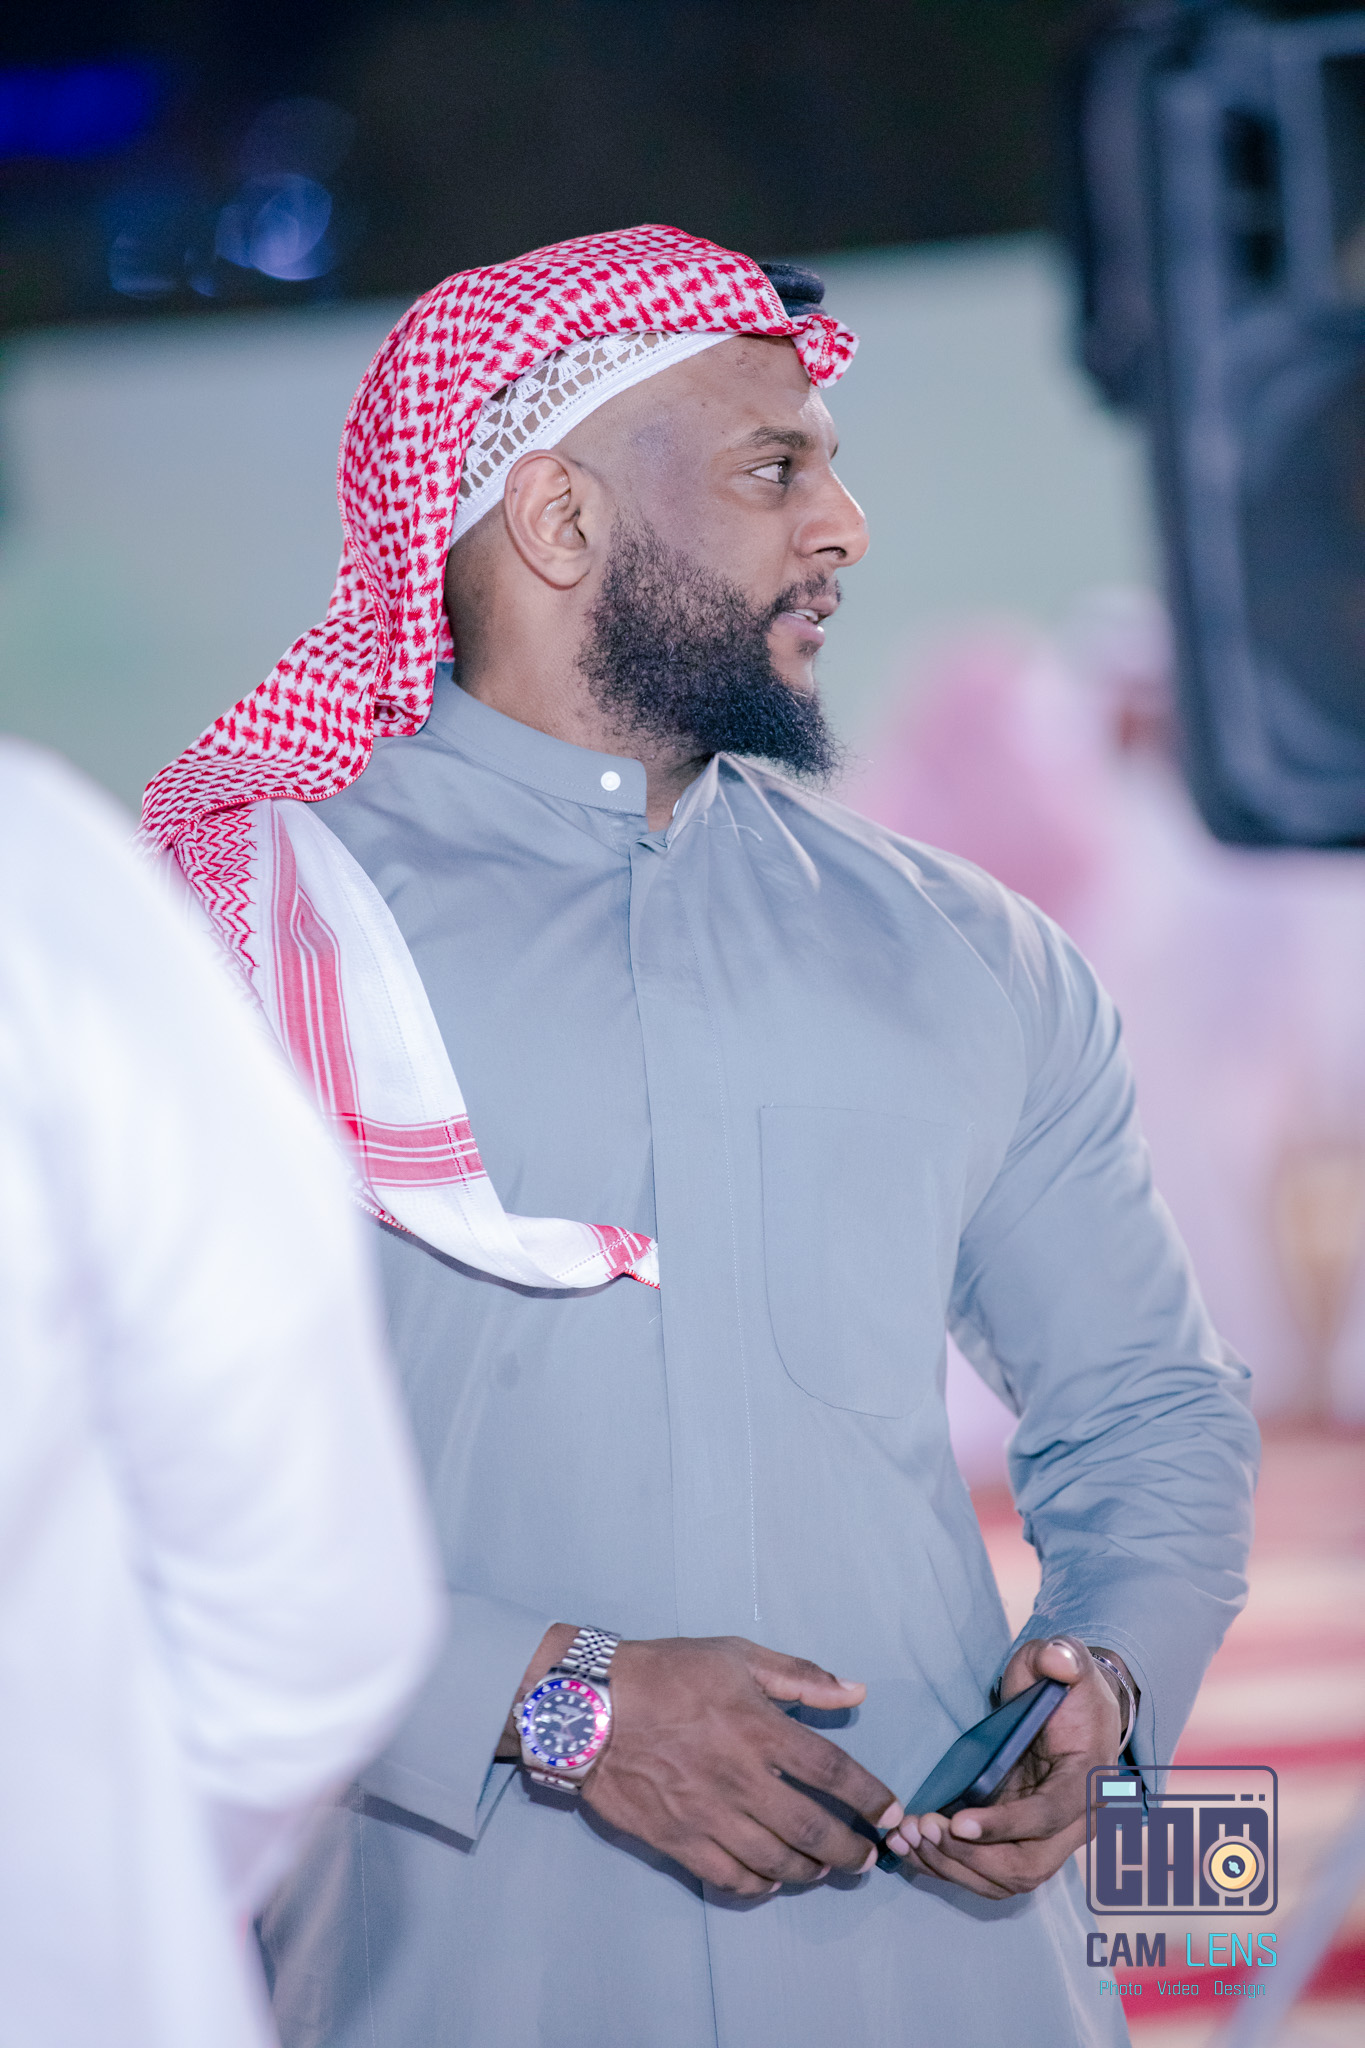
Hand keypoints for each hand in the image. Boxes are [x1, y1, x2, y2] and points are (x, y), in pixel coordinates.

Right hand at [580, 1635, 901, 1897]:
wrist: (587, 1707)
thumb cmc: (666, 1673)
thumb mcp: (736, 1655)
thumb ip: (800, 1676)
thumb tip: (856, 1692)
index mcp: (759, 1728)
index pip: (831, 1771)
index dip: (870, 1797)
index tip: (892, 1814)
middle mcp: (740, 1778)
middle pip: (810, 1828)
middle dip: (849, 1849)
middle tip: (867, 1858)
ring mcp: (708, 1815)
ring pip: (775, 1860)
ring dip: (809, 1869)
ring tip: (823, 1867)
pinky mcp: (677, 1840)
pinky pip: (730, 1878)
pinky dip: (759, 1885)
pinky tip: (771, 1879)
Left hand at [883, 1636, 1126, 1900]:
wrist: (1071, 1709)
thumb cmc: (1065, 1683)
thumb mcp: (1066, 1659)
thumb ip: (1063, 1656)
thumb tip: (1056, 1661)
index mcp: (1088, 1782)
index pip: (1049, 1817)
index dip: (1006, 1825)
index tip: (957, 1823)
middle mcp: (1074, 1824)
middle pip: (1026, 1866)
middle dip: (970, 1856)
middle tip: (921, 1829)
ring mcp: (1047, 1840)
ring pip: (1004, 1879)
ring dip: (952, 1867)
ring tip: (907, 1838)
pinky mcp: (1019, 1843)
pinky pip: (986, 1873)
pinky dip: (947, 1868)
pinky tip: (911, 1849)